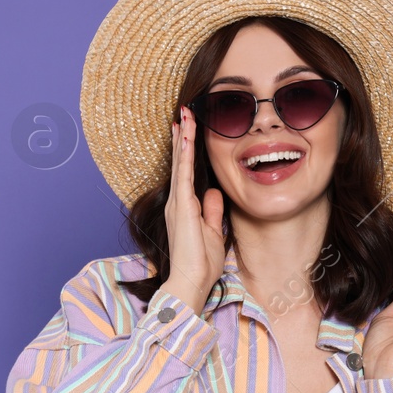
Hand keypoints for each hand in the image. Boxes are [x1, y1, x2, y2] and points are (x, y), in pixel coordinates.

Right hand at [157, 106, 225, 315]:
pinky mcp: (182, 206)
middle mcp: (177, 201)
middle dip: (183, 135)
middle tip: (184, 111)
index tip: (188, 128)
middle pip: (180, 161)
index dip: (186, 148)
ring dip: (183, 137)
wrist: (190, 281)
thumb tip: (215, 193)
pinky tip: (187, 136)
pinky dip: (185, 153)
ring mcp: (178, 202)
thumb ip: (212, 210)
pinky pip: (184, 173)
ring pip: (181, 161)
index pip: (186, 170)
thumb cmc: (200, 262)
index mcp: (185, 206)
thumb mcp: (211, 230)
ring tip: (185, 114)